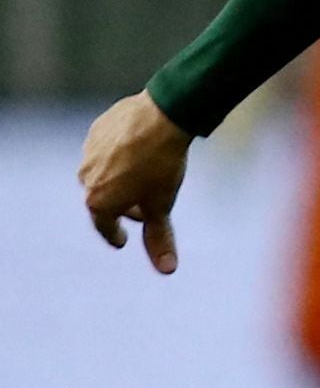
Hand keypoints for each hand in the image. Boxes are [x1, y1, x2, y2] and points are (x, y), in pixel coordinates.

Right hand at [79, 92, 191, 273]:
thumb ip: (159, 238)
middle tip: (140, 211)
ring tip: (140, 180)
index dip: (115, 235)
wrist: (161, 117)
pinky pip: (106, 152)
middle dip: (122, 208)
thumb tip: (167, 270)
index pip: (106, 227)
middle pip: (104, 201)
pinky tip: (137, 155)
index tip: (121, 241)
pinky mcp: (95, 132)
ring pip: (103, 175)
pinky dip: (119, 159)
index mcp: (97, 202)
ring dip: (118, 182)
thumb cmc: (162, 166)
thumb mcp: (162, 205)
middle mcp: (85, 179)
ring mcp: (87, 154)